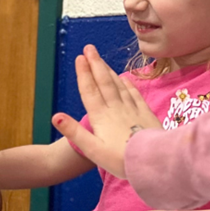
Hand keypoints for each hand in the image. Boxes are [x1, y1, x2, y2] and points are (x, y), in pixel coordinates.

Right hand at [51, 44, 161, 178]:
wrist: (154, 162)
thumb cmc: (120, 160)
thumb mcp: (92, 150)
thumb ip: (74, 132)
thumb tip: (55, 116)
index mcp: (100, 116)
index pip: (89, 90)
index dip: (84, 73)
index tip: (80, 57)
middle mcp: (115, 109)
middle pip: (103, 82)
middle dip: (95, 64)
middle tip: (89, 48)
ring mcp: (131, 110)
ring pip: (118, 85)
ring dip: (108, 71)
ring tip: (101, 59)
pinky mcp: (145, 114)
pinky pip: (134, 94)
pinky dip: (128, 84)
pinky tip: (124, 78)